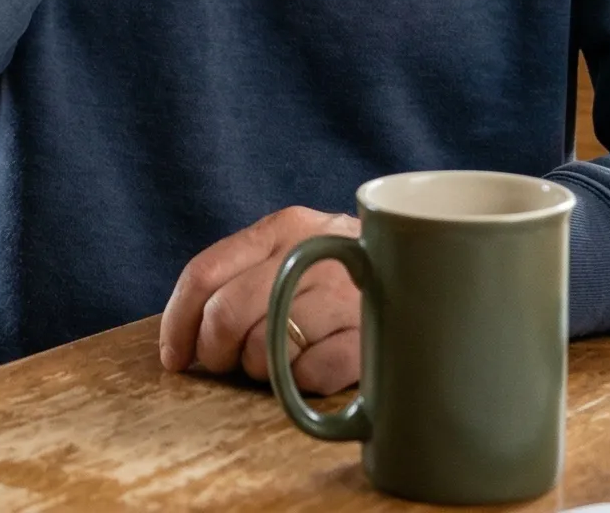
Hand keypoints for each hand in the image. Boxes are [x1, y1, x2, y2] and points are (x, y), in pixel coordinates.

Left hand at [158, 205, 362, 395]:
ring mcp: (349, 292)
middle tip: (233, 365)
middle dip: (218, 352)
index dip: (178, 323)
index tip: (175, 358)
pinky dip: (304, 383)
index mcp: (286, 227)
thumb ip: (245, 277)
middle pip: (227, 314)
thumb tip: (182, 343)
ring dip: (265, 370)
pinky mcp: (375, 336)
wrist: (434, 282)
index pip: (206, 273)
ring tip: (289, 360)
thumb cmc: (342, 283)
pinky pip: (308, 376)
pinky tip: (321, 366)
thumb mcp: (295, 258)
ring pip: (266, 350)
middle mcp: (317, 250)